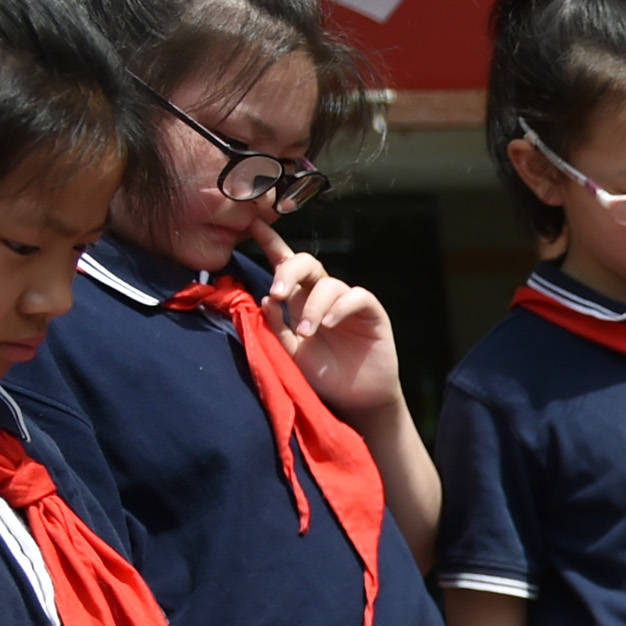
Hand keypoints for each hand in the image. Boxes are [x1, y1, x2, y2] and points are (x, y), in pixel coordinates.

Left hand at [254, 228, 404, 419]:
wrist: (356, 401)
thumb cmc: (324, 376)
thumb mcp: (289, 352)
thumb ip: (276, 326)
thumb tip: (266, 299)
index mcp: (300, 300)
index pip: (285, 265)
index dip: (271, 243)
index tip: (253, 224)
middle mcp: (323, 296)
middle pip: (306, 264)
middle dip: (288, 271)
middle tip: (277, 293)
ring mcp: (348, 303)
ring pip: (329, 284)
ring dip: (313, 307)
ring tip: (307, 333)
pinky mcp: (372, 312)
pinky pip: (356, 297)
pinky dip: (340, 307)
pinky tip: (329, 324)